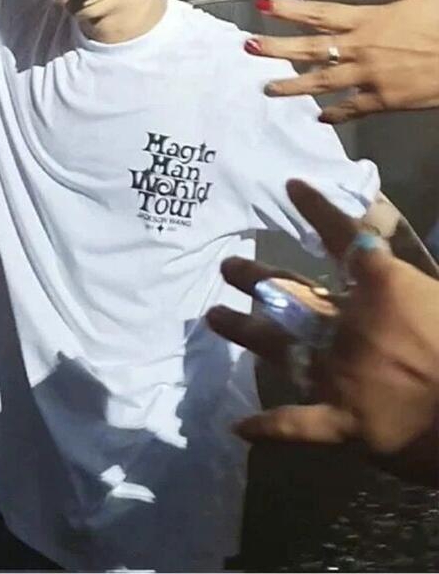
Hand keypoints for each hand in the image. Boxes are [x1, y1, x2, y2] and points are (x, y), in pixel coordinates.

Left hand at [206, 180, 438, 483]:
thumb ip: (402, 271)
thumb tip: (376, 242)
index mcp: (384, 290)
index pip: (345, 237)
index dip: (318, 209)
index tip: (291, 186)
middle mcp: (349, 325)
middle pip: (293, 292)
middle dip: (258, 277)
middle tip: (227, 266)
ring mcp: (339, 372)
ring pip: (278, 346)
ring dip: (243, 330)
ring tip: (213, 316)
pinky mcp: (341, 419)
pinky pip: (295, 426)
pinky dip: (268, 428)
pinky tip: (238, 426)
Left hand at [245, 0, 438, 123]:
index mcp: (368, 20)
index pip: (319, 13)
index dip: (288, 10)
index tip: (261, 5)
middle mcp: (360, 48)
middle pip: (309, 48)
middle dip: (276, 48)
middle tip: (248, 47)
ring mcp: (368, 76)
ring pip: (321, 82)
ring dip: (292, 86)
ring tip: (267, 89)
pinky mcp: (381, 100)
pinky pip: (351, 108)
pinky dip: (335, 113)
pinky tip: (319, 117)